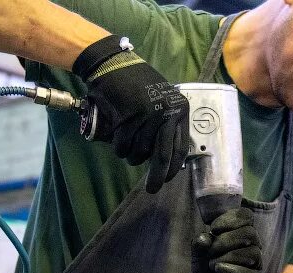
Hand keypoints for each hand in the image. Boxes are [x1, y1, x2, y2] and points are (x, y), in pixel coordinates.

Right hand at [75, 36, 188, 192]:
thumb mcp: (160, 101)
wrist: (111, 63)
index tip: (167, 180)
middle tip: (151, 190)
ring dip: (130, 154)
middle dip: (156, 177)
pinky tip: (116, 135)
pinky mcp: (128, 117)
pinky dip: (117, 146)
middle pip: (162, 156)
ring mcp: (147, 115)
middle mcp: (166, 112)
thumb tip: (166, 161)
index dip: (173, 168)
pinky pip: (122, 145)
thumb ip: (165, 126)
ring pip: (139, 152)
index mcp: (179, 109)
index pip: (180, 147)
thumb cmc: (135, 84)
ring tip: (126, 141)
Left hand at [192, 206, 262, 272]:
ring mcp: (255, 264)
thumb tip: (205, 238)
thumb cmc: (205, 267)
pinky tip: (220, 269)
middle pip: (250, 233)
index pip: (246, 215)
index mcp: (241, 232)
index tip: (213, 228)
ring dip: (228, 256)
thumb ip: (199, 242)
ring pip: (252, 253)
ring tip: (213, 264)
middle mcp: (252, 245)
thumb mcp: (198, 252)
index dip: (230, 219)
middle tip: (211, 250)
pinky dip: (233, 271)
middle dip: (226, 240)